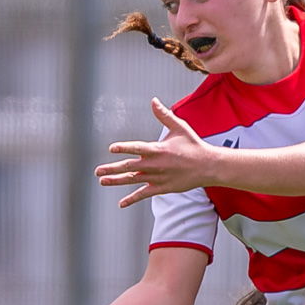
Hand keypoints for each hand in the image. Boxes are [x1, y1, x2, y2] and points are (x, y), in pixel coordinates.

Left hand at [95, 98, 213, 207]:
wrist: (208, 166)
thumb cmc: (193, 145)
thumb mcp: (179, 127)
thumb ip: (164, 115)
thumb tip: (153, 100)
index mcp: (158, 149)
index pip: (137, 147)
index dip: (124, 147)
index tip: (111, 148)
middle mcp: (155, 164)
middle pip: (130, 166)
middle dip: (112, 168)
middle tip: (97, 170)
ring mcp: (158, 178)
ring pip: (133, 180)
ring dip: (116, 181)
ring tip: (102, 181)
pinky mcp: (162, 188)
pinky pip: (144, 194)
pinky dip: (132, 199)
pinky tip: (121, 203)